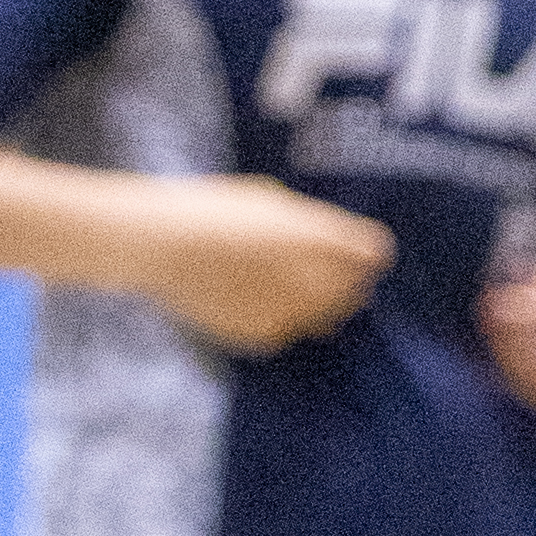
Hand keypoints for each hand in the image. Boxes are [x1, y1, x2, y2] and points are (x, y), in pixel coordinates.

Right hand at [120, 176, 393, 353]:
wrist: (161, 244)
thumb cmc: (213, 210)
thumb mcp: (271, 200)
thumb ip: (310, 224)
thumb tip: (331, 244)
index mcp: (319, 235)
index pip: (374, 252)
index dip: (368, 252)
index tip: (358, 252)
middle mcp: (313, 276)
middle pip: (357, 291)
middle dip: (347, 283)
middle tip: (326, 275)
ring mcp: (288, 310)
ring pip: (325, 319)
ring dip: (316, 307)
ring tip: (284, 288)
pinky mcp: (262, 334)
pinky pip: (286, 332)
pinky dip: (279, 321)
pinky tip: (252, 301)